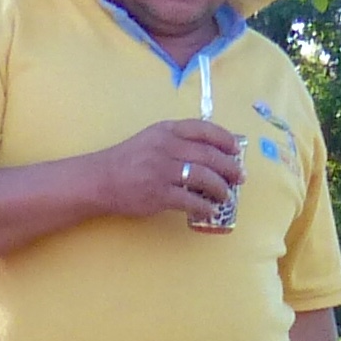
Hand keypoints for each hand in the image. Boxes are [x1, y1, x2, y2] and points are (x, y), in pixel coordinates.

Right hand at [94, 116, 247, 226]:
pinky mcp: (158, 193)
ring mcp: (162, 170)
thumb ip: (178, 142)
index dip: (225, 139)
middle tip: (239, 177)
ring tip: (226, 195)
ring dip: (220, 188)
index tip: (237, 149)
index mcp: (167, 130)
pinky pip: (190, 201)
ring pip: (203, 177)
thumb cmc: (129, 161)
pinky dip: (205, 207)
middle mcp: (166, 147)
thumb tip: (211, 153)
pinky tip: (210, 210)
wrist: (100, 179)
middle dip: (229, 167)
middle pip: (209, 155)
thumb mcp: (152, 140)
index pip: (204, 129)